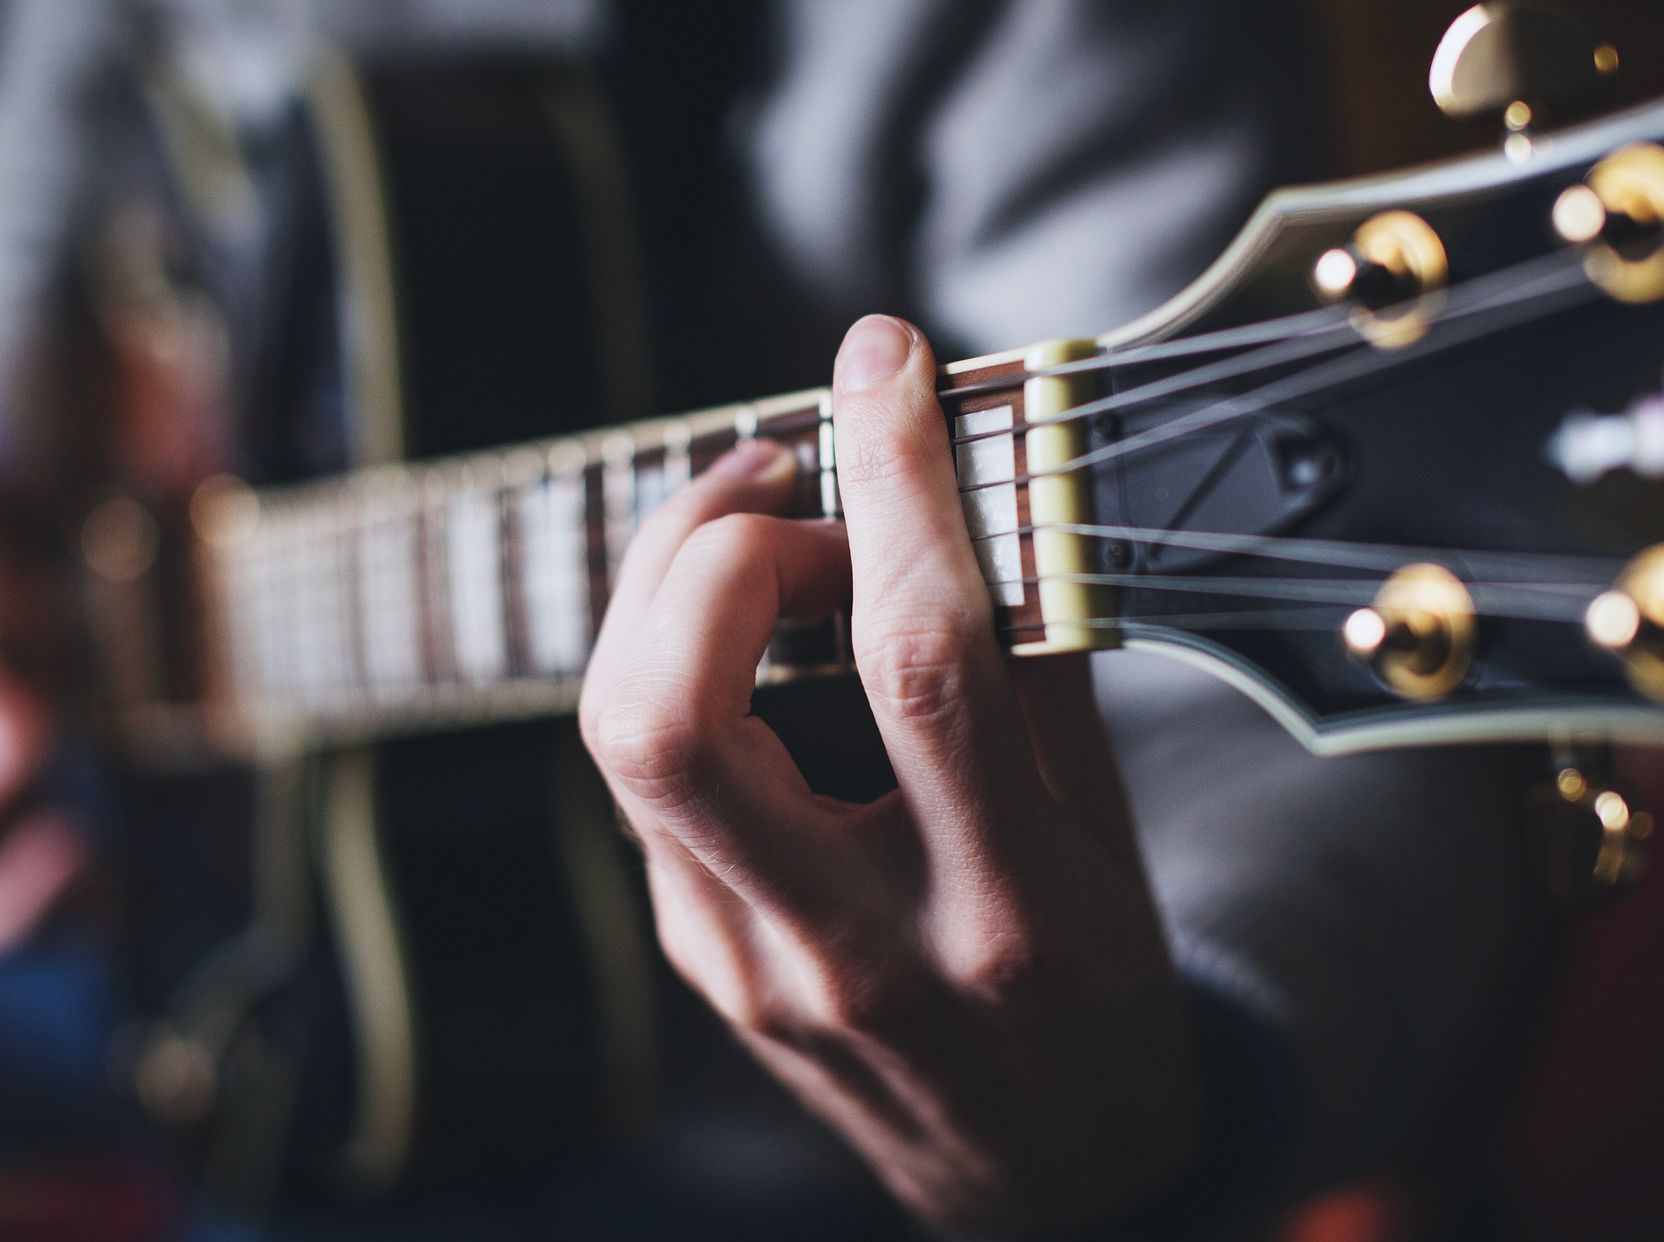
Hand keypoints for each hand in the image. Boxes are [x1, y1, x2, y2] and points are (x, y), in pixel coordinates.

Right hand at [0, 493, 84, 967]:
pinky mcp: (16, 842)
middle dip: (20, 906)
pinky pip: (53, 905)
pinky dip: (94, 899)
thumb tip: (10, 748)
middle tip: (93, 853)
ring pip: (5, 929)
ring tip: (125, 871)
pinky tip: (138, 872)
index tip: (50, 770)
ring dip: (65, 914)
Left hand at [580, 317, 1199, 1233]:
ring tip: (765, 535)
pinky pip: (644, 774)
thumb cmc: (1097, 997)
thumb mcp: (1111, 841)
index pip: (921, 661)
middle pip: (675, 716)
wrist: (1044, 1185)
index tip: (884, 365)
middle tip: (791, 486)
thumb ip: (1039, 665)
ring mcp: (750, 971)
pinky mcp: (698, 964)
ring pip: (624, 737)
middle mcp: (852, 951)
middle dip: (710, 552)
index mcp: (1003, 912)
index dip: (897, 485)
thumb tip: (974, 483)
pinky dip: (681, 663)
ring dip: (669, 591)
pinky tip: (753, 640)